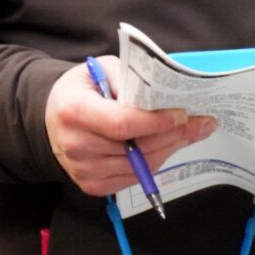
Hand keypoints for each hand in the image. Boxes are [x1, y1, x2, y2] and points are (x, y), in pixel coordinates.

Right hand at [44, 55, 216, 196]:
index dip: (156, 121)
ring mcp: (83, 170)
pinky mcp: (92, 185)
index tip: (183, 114)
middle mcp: (76, 146)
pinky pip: (133, 177)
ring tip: (192, 132)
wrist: (51, 118)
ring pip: (140, 166)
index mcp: (74, 112)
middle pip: (136, 148)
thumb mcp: (100, 69)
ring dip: (170, 148)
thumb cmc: (81, 89)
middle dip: (175, 134)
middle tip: (203, 123)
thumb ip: (129, 78)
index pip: (122, 123)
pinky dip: (155, 161)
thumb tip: (166, 91)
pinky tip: (169, 145)